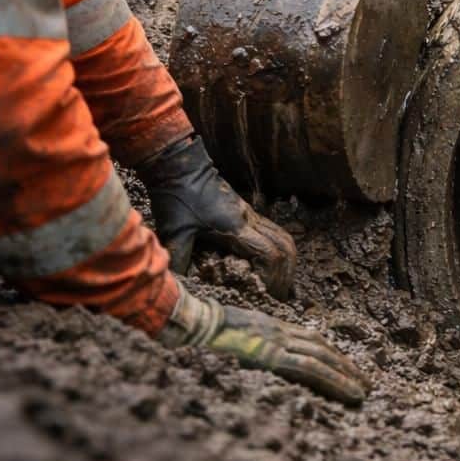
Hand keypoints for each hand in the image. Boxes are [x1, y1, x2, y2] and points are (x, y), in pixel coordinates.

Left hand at [138, 136, 295, 299]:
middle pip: (286, 246)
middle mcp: (249, 220)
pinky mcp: (246, 212)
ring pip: (285, 237)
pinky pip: (274, 232)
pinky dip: (279, 250)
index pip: (270, 254)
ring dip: (287, 261)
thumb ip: (177, 258)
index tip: (264, 294)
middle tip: (278, 295)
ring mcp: (250, 215)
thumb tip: (172, 284)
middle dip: (287, 273)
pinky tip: (269, 264)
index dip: (273, 277)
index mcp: (236, 227)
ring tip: (279, 283)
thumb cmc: (177, 196)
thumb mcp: (174, 230)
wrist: (180, 165)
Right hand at [159, 283, 368, 404]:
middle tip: (364, 382)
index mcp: (269, 327)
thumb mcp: (225, 338)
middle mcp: (278, 331)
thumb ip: (242, 346)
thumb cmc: (196, 333)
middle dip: (345, 365)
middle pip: (322, 347)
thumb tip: (245, 360)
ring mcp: (276, 342)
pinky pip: (311, 368)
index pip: (309, 340)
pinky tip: (350, 393)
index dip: (330, 354)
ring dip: (346, 375)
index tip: (345, 367)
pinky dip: (335, 380)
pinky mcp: (272, 355)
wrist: (186, 322)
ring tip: (362, 392)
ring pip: (322, 358)